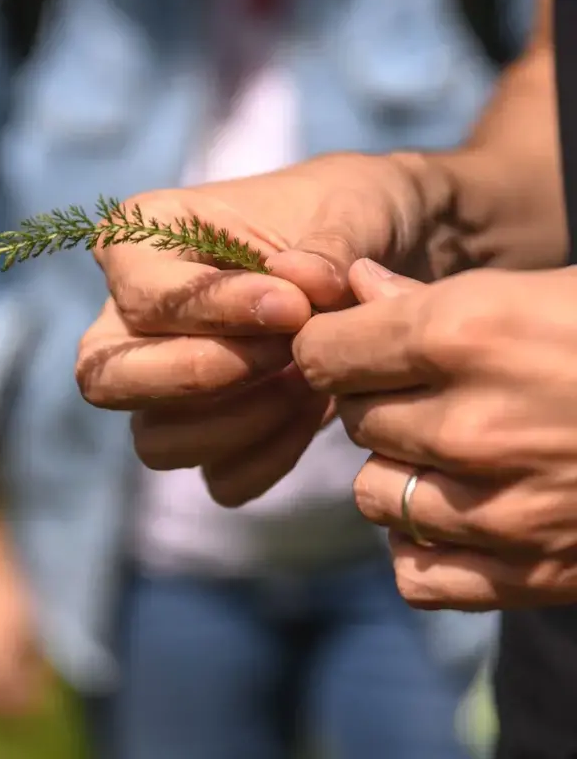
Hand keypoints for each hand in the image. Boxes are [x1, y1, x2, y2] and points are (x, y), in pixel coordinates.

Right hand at [77, 154, 448, 504]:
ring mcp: (162, 383)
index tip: (294, 307)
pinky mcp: (208, 433)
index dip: (213, 310)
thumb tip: (303, 289)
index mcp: (142, 237)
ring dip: (239, 423)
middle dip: (199, 377)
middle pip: (107, 379)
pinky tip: (315, 412)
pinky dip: (270, 458)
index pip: (143, 296)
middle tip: (287, 352)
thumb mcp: (345, 210)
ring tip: (311, 382)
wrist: (376, 256)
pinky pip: (218, 478)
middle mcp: (131, 317)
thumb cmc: (343, 215)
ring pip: (155, 442)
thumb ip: (324, 249)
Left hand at [292, 259, 576, 609]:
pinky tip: (460, 514)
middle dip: (372, 401)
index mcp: (468, 334)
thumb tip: (351, 284)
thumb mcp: (539, 290)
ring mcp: (499, 510)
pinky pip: (415, 572)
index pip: (322, 353)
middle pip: (350, 419)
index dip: (326, 346)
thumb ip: (431, 294)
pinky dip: (423, 546)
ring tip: (447, 451)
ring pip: (373, 494)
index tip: (344, 346)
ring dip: (395, 472)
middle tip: (422, 391)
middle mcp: (471, 425)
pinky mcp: (530, 576)